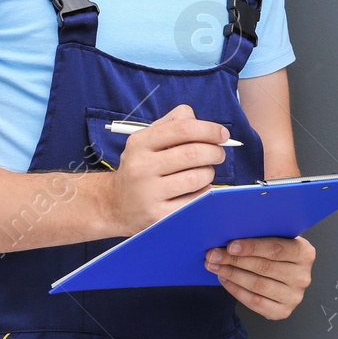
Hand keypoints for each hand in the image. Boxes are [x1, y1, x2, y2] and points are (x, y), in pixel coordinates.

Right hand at [108, 104, 230, 232]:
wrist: (114, 204)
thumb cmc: (141, 167)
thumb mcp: (148, 140)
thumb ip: (174, 123)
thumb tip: (203, 123)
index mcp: (140, 142)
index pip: (182, 129)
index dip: (209, 129)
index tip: (223, 134)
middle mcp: (141, 166)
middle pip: (192, 153)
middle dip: (214, 152)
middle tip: (219, 154)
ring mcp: (148, 193)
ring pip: (196, 178)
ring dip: (209, 173)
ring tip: (205, 172)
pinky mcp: (157, 215)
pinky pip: (194, 201)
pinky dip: (205, 192)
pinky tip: (200, 189)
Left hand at [204, 236, 315, 319]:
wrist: (288, 276)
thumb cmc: (279, 253)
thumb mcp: (279, 239)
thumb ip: (265, 235)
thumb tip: (233, 231)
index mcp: (305, 253)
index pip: (276, 249)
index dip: (252, 247)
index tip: (230, 245)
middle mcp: (302, 276)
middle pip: (263, 267)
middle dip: (234, 261)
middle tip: (214, 255)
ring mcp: (294, 296)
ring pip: (257, 285)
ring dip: (231, 274)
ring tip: (215, 266)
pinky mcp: (283, 311)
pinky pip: (254, 302)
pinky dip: (236, 290)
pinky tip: (224, 279)